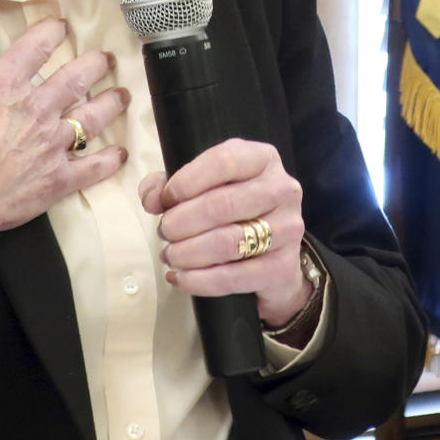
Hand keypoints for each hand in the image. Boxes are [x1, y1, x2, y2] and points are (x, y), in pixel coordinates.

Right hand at [0, 18, 128, 278]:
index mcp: (4, 83)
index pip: (36, 45)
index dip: (52, 31)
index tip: (61, 26)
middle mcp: (36, 107)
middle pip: (76, 76)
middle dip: (94, 64)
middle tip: (105, 58)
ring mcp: (51, 143)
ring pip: (93, 116)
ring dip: (110, 104)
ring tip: (121, 94)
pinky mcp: (58, 178)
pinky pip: (93, 167)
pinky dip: (109, 160)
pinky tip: (120, 154)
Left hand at [139, 138, 311, 326]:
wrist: (272, 254)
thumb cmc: (231, 209)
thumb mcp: (201, 185)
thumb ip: (169, 184)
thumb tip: (151, 198)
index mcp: (262, 158)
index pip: (223, 161)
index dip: (186, 181)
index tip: (164, 200)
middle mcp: (282, 189)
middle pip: (222, 205)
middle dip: (181, 221)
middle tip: (164, 232)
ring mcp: (288, 228)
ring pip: (228, 242)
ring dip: (188, 252)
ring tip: (169, 255)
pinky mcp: (283, 267)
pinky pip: (235, 277)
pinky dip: (200, 280)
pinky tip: (180, 278)